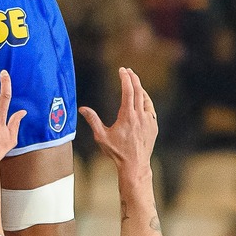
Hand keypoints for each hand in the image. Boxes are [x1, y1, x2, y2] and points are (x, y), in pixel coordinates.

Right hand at [83, 67, 157, 182]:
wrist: (135, 165)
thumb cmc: (116, 152)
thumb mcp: (101, 136)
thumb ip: (92, 120)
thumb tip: (82, 108)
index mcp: (127, 116)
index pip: (128, 91)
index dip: (125, 78)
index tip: (122, 70)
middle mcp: (140, 116)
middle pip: (138, 91)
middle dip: (133, 78)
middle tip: (128, 70)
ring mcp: (149, 121)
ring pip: (146, 99)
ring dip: (140, 88)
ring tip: (135, 82)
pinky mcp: (153, 126)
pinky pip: (150, 109)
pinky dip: (146, 100)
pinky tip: (142, 99)